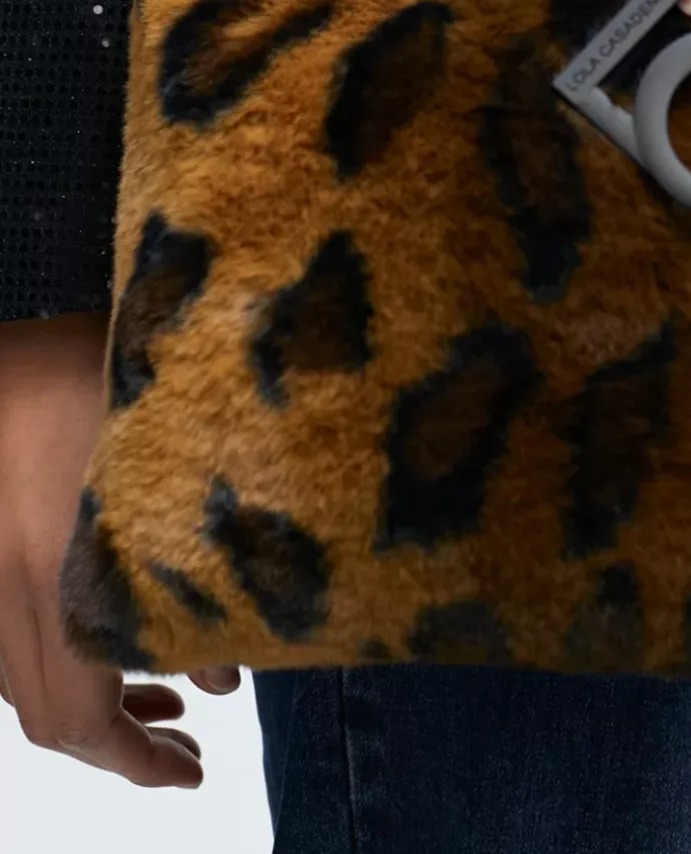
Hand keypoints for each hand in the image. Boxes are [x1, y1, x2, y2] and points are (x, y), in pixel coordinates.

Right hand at [0, 313, 238, 787]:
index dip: (134, 760)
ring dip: (91, 701)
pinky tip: (108, 636)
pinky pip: (12, 633)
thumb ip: (197, 564)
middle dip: (118, 744)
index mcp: (55, 573)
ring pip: (25, 677)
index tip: (188, 775)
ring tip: (164, 703)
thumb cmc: (88, 375)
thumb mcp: (171, 460)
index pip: (80, 713)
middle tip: (186, 750)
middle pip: (47, 711)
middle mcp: (6, 588)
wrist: (3, 360)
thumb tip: (223, 675)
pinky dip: (60, 655)